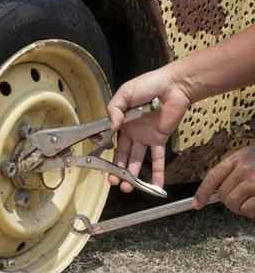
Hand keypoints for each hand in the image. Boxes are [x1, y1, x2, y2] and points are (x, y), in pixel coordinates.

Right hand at [107, 68, 190, 190]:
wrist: (174, 85)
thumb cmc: (149, 84)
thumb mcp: (126, 92)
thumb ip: (115, 108)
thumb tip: (111, 127)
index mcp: (120, 121)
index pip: (108, 138)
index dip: (102, 148)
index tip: (98, 158)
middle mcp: (131, 132)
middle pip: (121, 154)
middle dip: (116, 169)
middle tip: (112, 181)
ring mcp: (145, 137)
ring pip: (135, 159)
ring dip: (131, 175)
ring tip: (126, 188)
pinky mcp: (160, 140)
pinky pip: (157, 158)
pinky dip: (157, 172)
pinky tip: (156, 186)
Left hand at [193, 147, 254, 216]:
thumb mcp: (250, 159)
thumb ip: (234, 171)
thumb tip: (215, 192)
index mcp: (239, 157)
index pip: (213, 176)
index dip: (202, 192)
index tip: (197, 204)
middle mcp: (245, 168)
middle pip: (223, 195)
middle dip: (230, 201)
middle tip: (242, 198)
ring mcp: (254, 182)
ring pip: (234, 205)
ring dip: (242, 208)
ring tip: (253, 200)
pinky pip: (248, 210)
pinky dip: (252, 212)